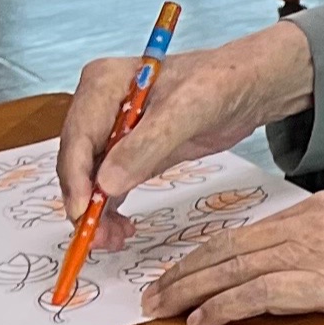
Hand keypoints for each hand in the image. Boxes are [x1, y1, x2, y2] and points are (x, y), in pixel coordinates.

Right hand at [59, 22, 315, 217]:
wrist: (247, 89)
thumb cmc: (219, 85)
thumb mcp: (186, 111)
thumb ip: (147, 145)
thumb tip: (106, 184)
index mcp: (101, 84)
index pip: (78, 137)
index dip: (76, 177)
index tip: (82, 212)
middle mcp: (98, 107)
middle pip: (79, 161)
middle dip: (84, 200)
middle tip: (97, 238)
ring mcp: (113, 131)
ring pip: (92, 177)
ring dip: (96, 210)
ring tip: (112, 240)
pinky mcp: (132, 152)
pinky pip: (111, 183)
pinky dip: (111, 207)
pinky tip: (120, 228)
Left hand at [138, 174, 323, 324]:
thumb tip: (315, 260)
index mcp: (315, 213)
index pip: (246, 234)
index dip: (206, 254)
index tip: (181, 271)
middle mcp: (303, 227)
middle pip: (226, 249)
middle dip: (182, 272)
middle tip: (150, 294)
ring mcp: (311, 253)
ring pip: (231, 269)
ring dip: (189, 290)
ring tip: (160, 309)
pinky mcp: (323, 281)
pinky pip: (259, 293)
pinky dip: (225, 306)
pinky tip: (203, 320)